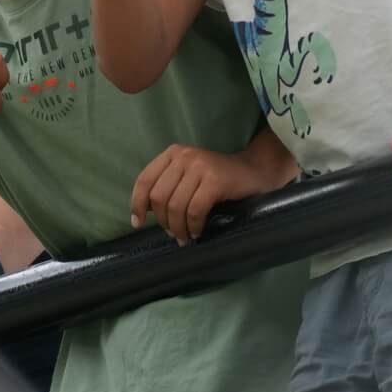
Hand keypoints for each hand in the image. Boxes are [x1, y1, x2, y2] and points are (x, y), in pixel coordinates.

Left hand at [130, 143, 276, 244]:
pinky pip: (194, 210)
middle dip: (163, 221)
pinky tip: (198, 232)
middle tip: (174, 235)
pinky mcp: (215, 180)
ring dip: (178, 228)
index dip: (137, 204)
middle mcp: (183, 156)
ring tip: (185, 238)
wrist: (254, 172)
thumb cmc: (217, 179)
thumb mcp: (187, 176)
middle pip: (159, 197)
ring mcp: (200, 166)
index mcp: (172, 154)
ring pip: (176, 206)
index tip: (137, 223)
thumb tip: (144, 212)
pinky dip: (193, 226)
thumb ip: (167, 186)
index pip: (144, 180)